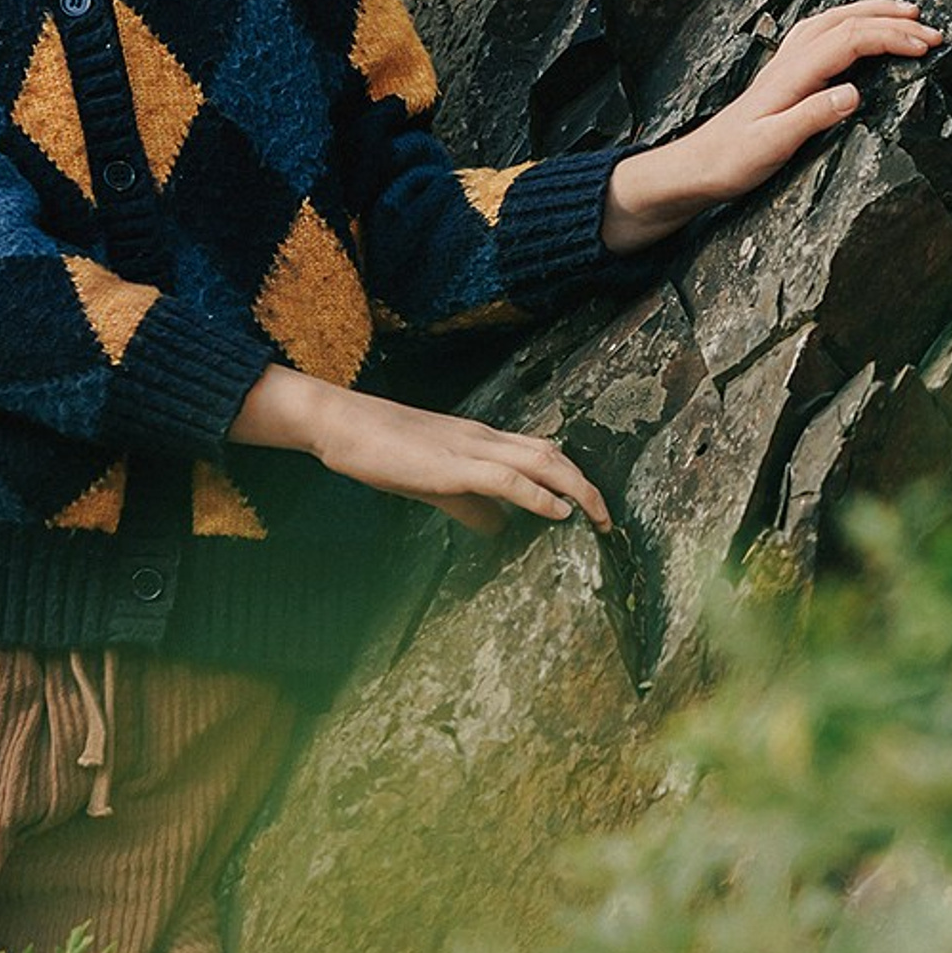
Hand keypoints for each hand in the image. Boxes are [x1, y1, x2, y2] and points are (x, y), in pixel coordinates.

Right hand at [231, 363, 608, 534]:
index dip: (572, 478)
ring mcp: (472, 448)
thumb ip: (469, 504)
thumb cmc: (381, 450)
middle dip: (587, 486)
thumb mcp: (433, 483)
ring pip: (542, 461)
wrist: (343, 423)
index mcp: (482, 440)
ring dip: (577, 490)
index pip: (541, 452)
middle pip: (553, 454)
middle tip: (608, 520)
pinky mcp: (454, 464)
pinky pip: (508, 478)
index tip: (591, 508)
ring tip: (598, 518)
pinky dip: (539, 496)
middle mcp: (486, 438)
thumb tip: (498, 528)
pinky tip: (558, 514)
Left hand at [600, 0, 943, 252]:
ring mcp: (785, 64)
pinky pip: (820, 33)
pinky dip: (848, 22)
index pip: (849, 40)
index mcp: (792, 75)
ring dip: (871, 13)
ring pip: (832, 21)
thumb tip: (854, 94)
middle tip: (932, 32)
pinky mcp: (783, 74)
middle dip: (892, 21)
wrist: (696, 167)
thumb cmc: (731, 161)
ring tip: (906, 15)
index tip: (925, 46)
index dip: (890, 38)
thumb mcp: (772, 147)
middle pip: (845, 21)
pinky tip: (857, 28)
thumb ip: (812, 117)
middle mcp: (789, 61)